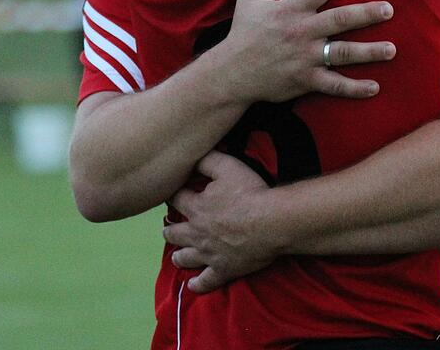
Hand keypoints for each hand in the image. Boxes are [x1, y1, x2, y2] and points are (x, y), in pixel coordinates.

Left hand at [164, 152, 277, 293]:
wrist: (270, 222)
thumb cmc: (250, 192)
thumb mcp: (228, 166)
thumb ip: (208, 160)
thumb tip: (193, 155)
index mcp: (196, 207)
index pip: (175, 200)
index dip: (172, 195)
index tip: (172, 193)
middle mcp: (197, 233)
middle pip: (174, 233)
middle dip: (170, 230)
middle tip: (169, 229)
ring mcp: (209, 254)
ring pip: (185, 258)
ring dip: (179, 256)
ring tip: (177, 256)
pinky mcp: (223, 269)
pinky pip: (206, 281)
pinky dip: (198, 285)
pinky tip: (193, 286)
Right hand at [221, 0, 395, 103]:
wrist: (230, 73)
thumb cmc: (242, 34)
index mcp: (290, 8)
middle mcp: (302, 31)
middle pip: (341, 19)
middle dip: (367, 14)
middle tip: (389, 10)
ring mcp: (305, 57)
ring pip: (343, 52)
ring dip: (370, 51)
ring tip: (392, 49)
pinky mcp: (306, 80)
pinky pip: (334, 85)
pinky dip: (355, 88)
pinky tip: (375, 87)